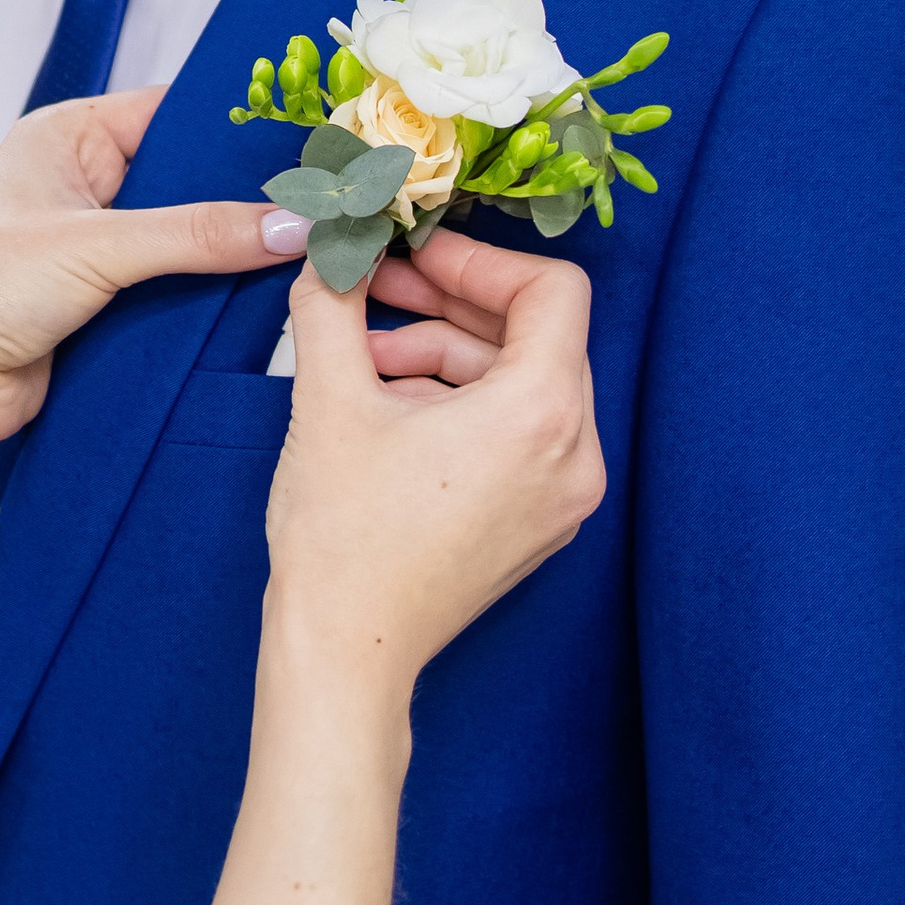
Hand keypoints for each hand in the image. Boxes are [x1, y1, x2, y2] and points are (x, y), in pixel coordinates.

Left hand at [0, 89, 312, 478]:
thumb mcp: (94, 245)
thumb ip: (195, 234)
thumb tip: (283, 224)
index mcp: (66, 139)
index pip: (171, 115)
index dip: (235, 131)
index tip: (306, 142)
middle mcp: (82, 188)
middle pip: (188, 184)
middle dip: (243, 201)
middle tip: (318, 207)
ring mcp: (94, 250)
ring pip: (188, 245)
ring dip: (228, 258)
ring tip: (303, 254)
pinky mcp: (105, 309)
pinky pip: (175, 297)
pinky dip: (208, 304)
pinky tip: (257, 306)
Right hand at [264, 228, 603, 719]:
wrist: (346, 653)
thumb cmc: (344, 537)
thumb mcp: (329, 400)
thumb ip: (332, 306)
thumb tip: (331, 252)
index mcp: (542, 414)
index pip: (551, 291)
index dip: (477, 260)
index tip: (413, 254)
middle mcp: (575, 456)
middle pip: (534, 337)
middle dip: (448, 306)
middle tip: (375, 289)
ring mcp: (563, 498)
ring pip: (519, 387)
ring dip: (443, 357)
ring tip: (362, 362)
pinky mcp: (538, 525)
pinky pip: (516, 437)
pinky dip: (459, 407)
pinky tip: (386, 411)